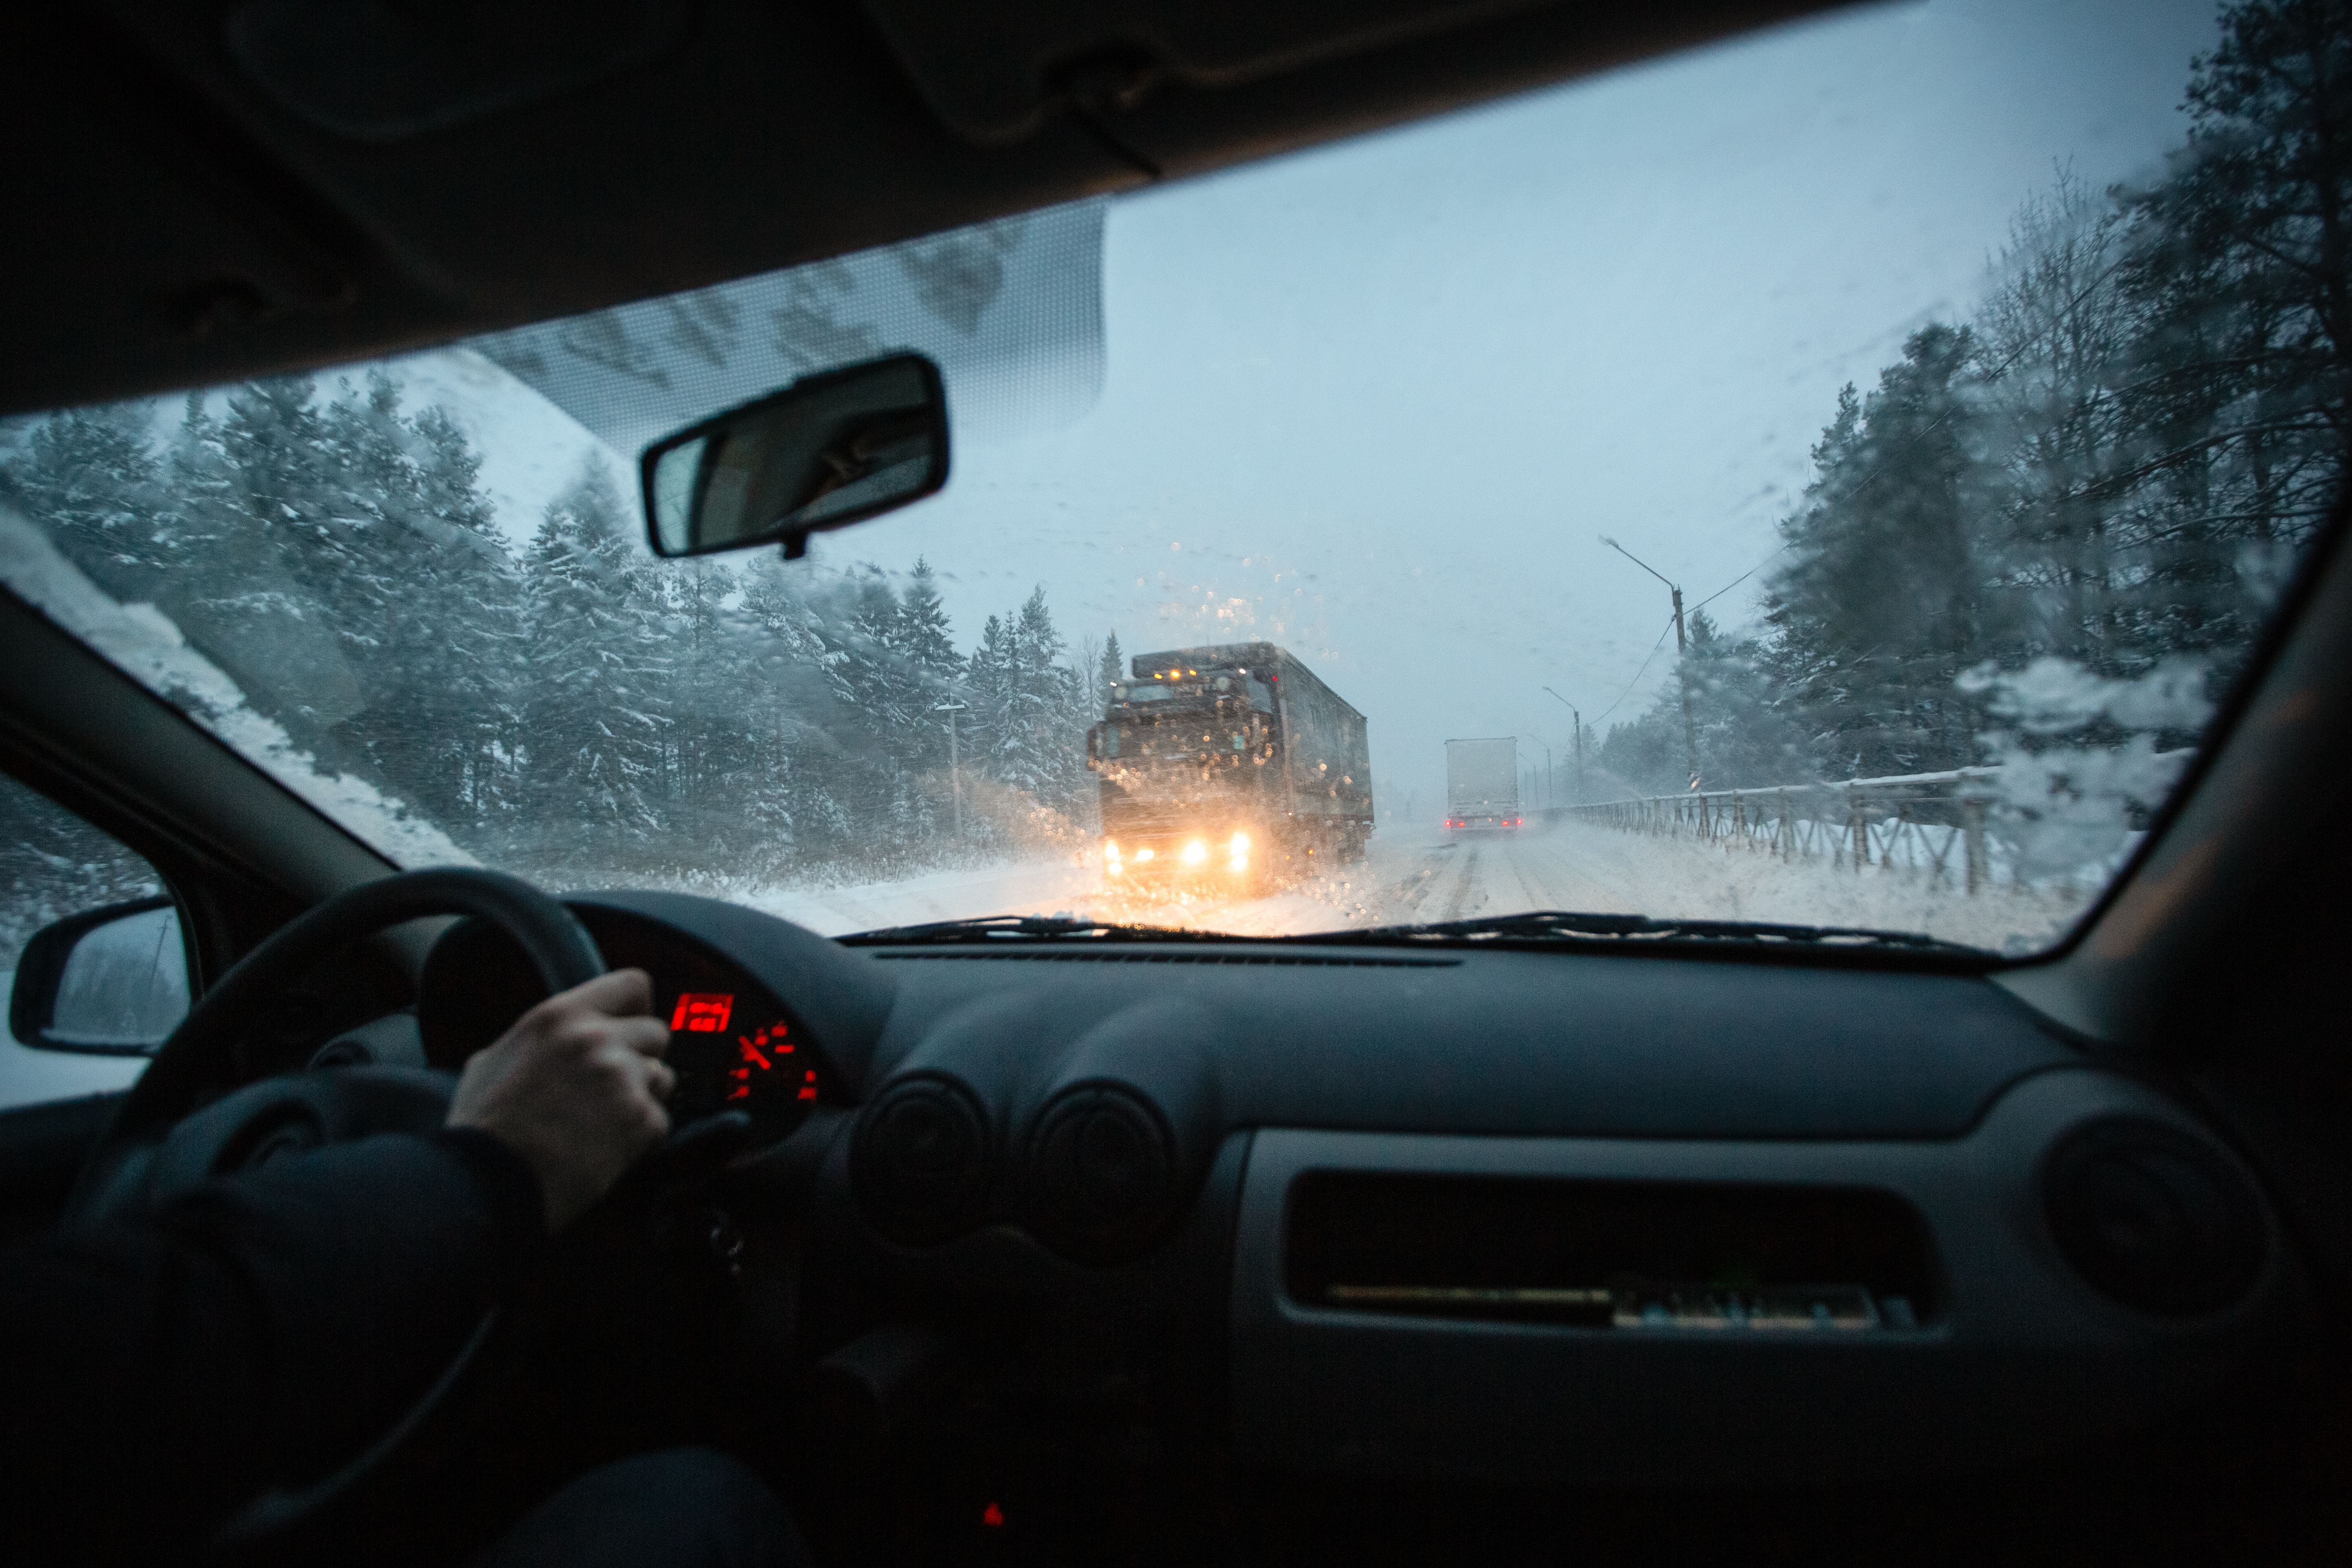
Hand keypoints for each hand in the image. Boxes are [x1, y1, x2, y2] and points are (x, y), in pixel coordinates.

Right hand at [447, 969, 673, 1231]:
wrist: (486, 1183)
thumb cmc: (482, 1127)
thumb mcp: (491, 1061)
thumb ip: (532, 1041)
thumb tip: (545, 1040)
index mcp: (560, 1016)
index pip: (633, 984)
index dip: (636, 1009)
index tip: (629, 1028)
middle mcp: (597, 1039)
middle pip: (656, 1032)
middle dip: (640, 1058)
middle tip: (610, 1088)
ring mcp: (623, 1078)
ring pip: (664, 1076)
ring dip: (642, 1097)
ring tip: (602, 1123)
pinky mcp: (641, 1120)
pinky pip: (660, 1120)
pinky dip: (641, 1137)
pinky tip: (606, 1150)